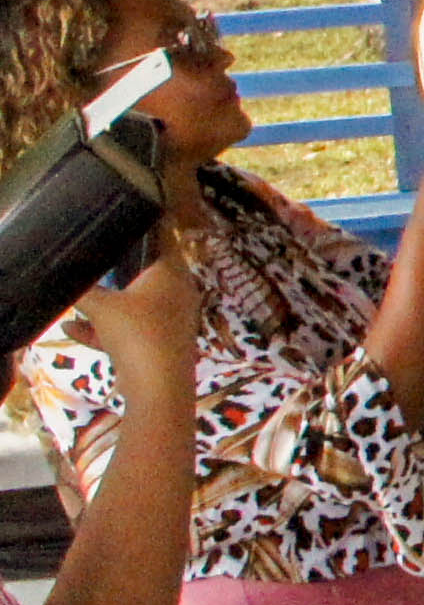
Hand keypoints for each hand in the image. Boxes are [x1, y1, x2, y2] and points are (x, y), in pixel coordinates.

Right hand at [70, 224, 198, 382]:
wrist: (158, 387)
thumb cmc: (137, 334)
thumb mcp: (101, 307)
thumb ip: (82, 289)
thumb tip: (64, 277)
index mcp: (172, 273)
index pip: (164, 237)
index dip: (147, 225)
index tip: (128, 217)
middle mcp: (178, 292)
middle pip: (148, 271)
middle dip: (121, 268)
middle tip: (98, 259)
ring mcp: (172, 319)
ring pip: (137, 303)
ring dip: (108, 304)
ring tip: (81, 301)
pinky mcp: (162, 343)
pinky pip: (131, 329)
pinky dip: (106, 330)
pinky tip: (73, 332)